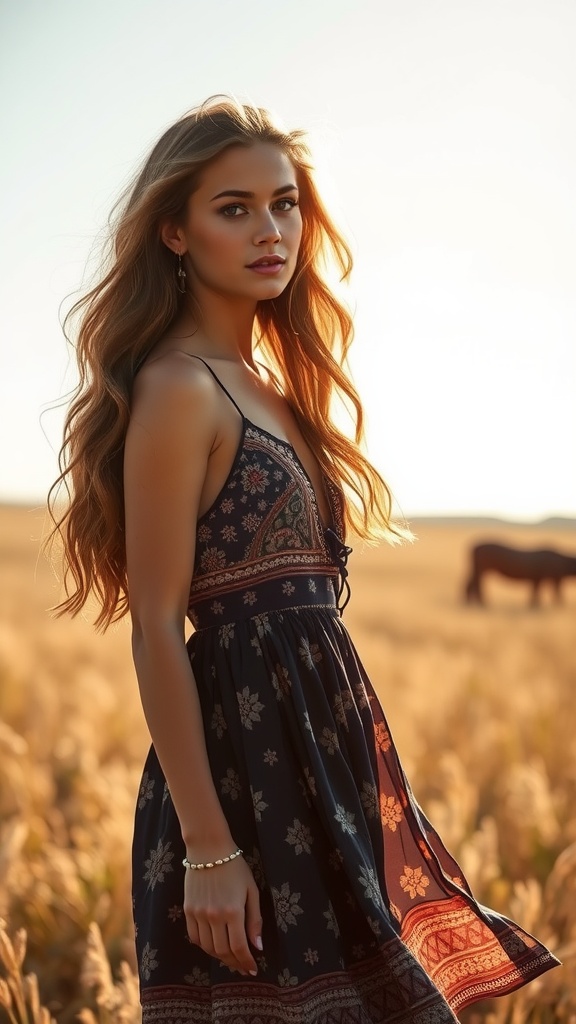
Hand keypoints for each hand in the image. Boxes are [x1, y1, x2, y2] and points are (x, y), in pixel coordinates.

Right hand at [184, 854, 262, 975]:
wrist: (208, 849)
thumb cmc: (235, 867)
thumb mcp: (251, 890)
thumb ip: (255, 920)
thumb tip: (258, 946)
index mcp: (233, 911)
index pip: (239, 947)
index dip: (246, 962)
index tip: (253, 969)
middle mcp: (214, 916)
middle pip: (223, 951)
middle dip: (234, 963)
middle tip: (242, 967)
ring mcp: (198, 914)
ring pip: (208, 948)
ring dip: (220, 957)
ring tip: (230, 958)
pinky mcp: (188, 910)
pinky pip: (194, 937)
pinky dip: (204, 946)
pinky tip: (213, 946)